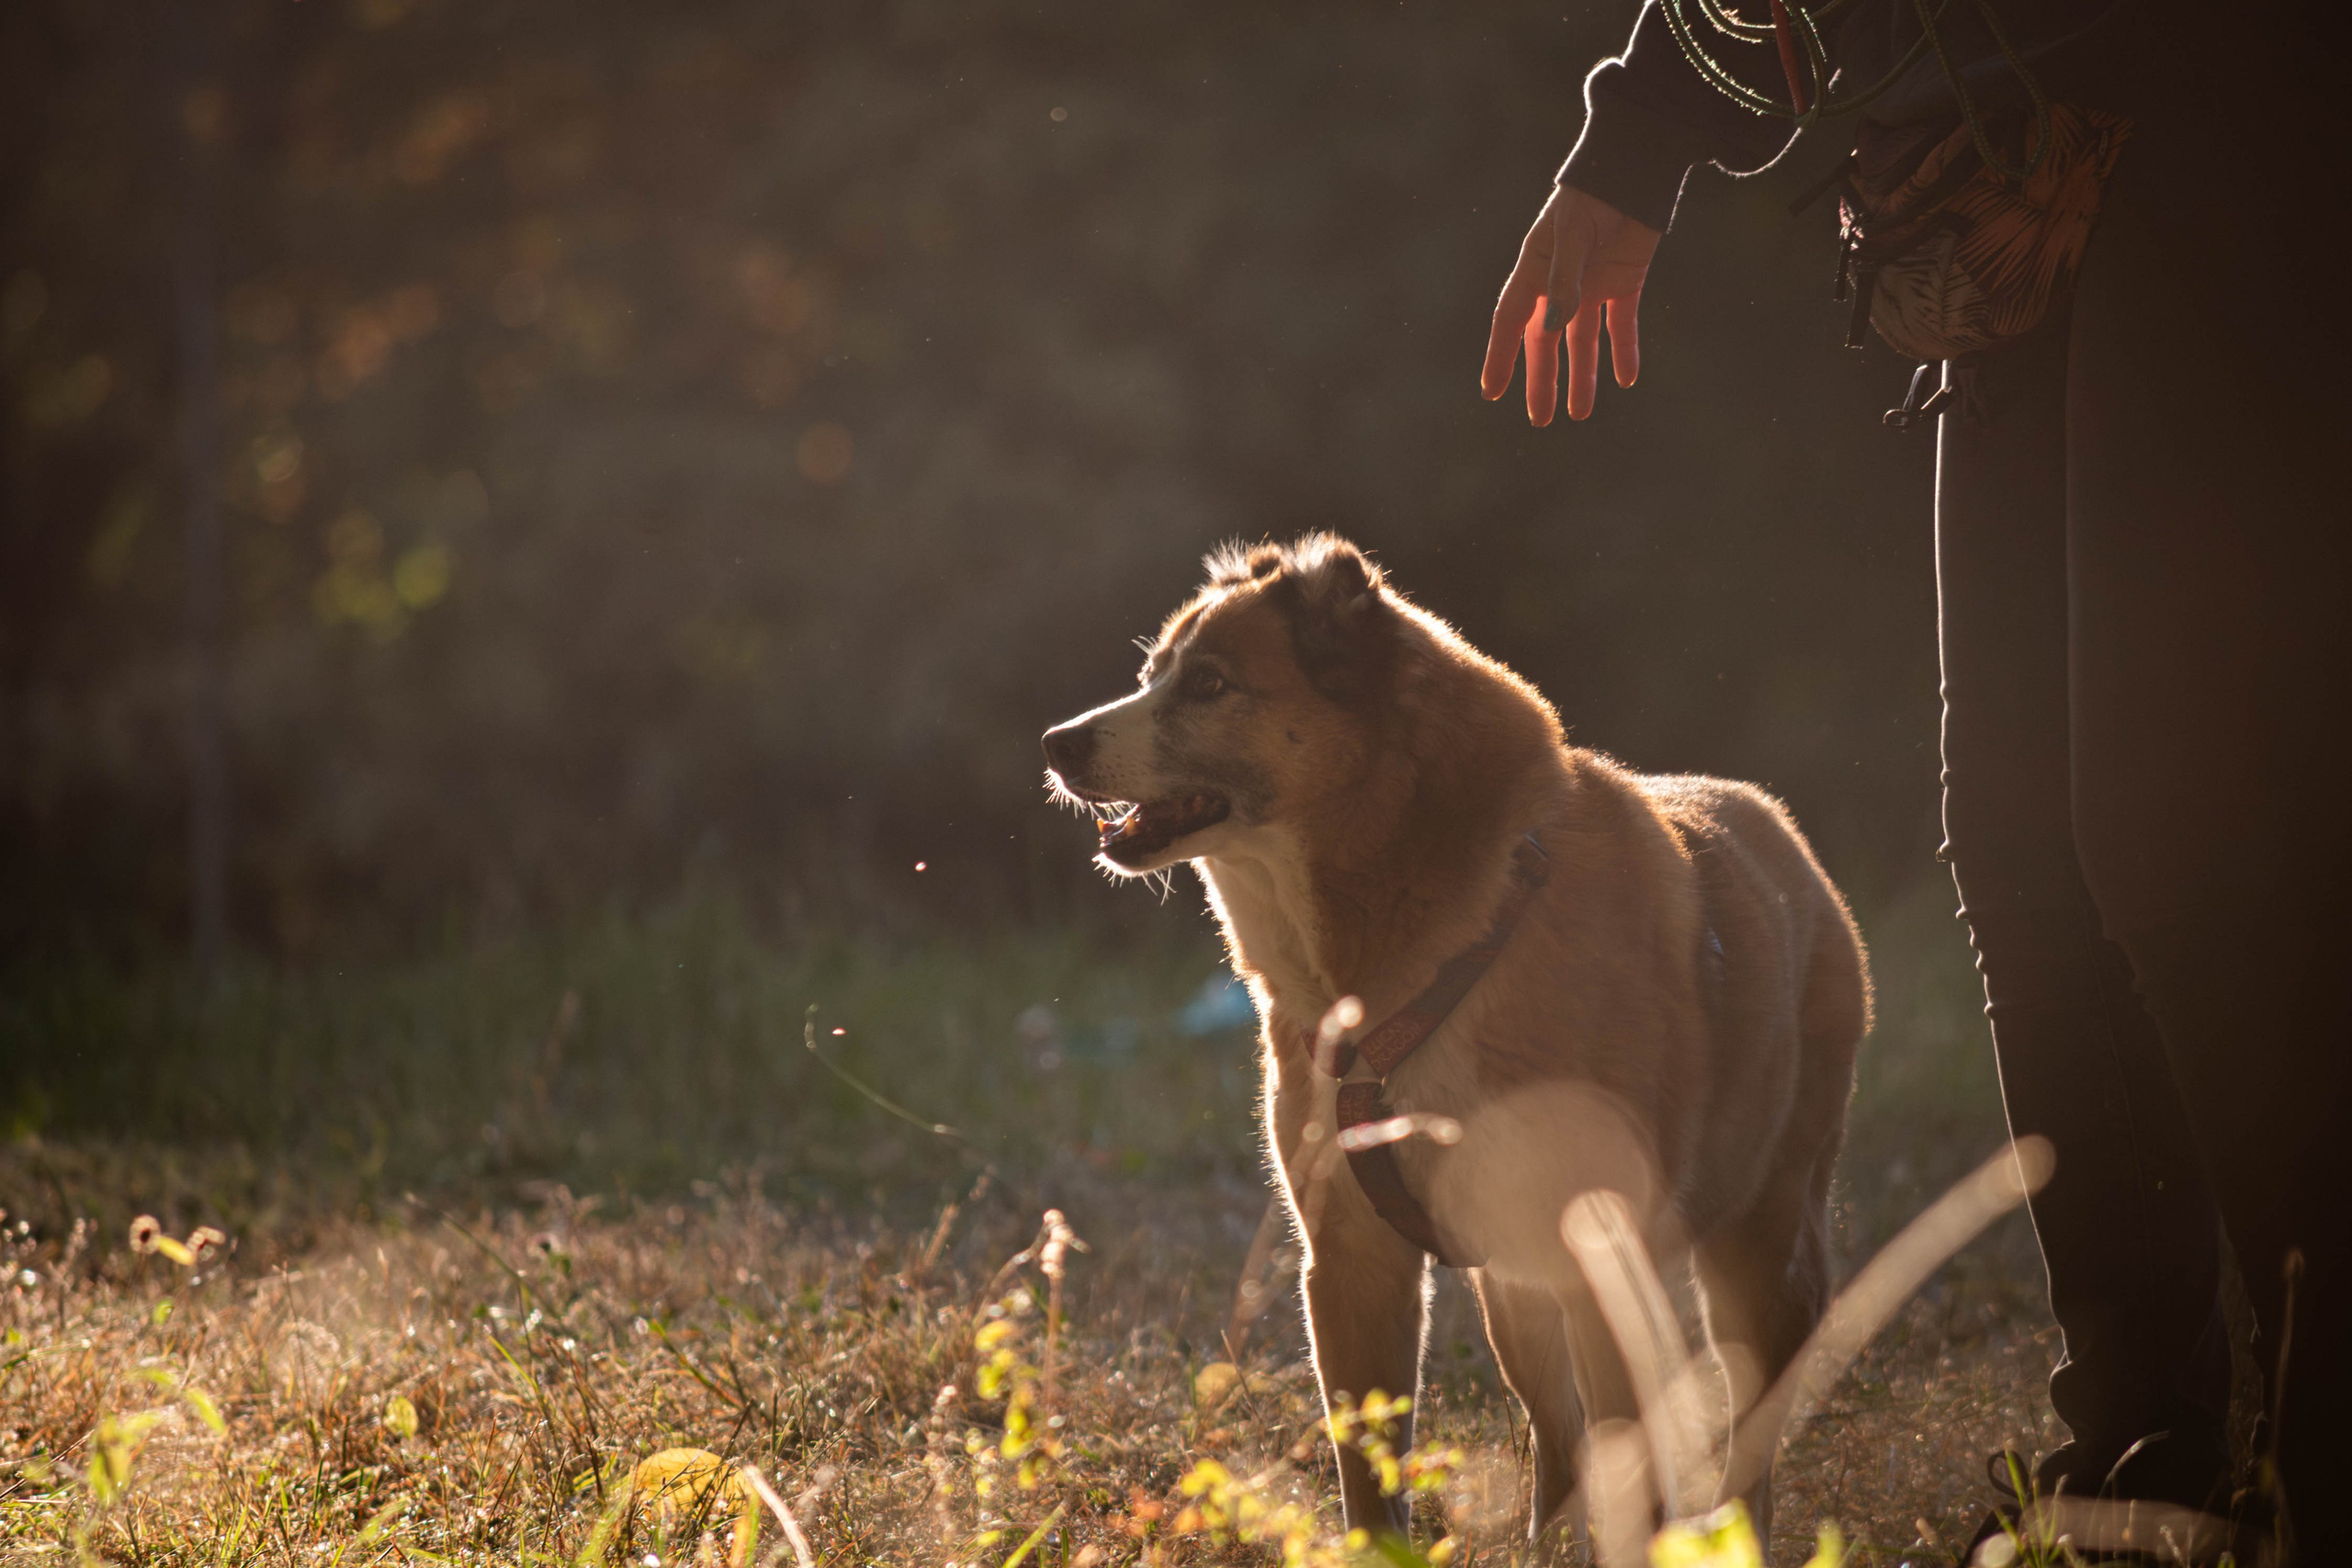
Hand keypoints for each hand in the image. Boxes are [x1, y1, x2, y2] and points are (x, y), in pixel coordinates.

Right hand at [1480, 185, 1660, 425]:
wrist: (1635, 166)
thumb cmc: (1593, 195)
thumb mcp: (1573, 237)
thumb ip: (1563, 284)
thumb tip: (1550, 333)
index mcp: (1535, 270)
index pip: (1511, 322)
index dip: (1500, 357)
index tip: (1492, 392)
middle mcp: (1560, 283)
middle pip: (1546, 341)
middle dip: (1543, 380)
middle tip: (1540, 420)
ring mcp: (1592, 284)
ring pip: (1583, 340)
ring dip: (1582, 375)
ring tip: (1581, 413)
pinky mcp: (1625, 281)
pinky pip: (1622, 324)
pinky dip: (1625, 350)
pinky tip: (1627, 379)